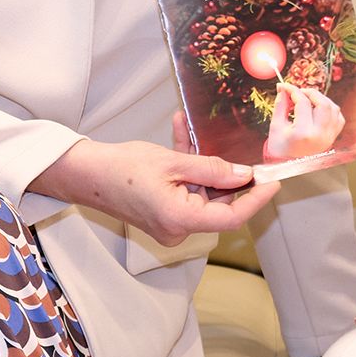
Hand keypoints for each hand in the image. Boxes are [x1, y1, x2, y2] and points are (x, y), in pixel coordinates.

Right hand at [34, 114, 277, 245]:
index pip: (232, 217)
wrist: (82, 173)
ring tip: (191, 129)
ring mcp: (168, 221)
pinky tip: (180, 130)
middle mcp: (177, 227)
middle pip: (216, 203)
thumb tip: (244, 175)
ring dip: (201, 162)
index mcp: (181, 220)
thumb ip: (212, 169)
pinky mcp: (160, 210)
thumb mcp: (172, 162)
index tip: (273, 181)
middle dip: (227, 174)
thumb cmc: (121, 168)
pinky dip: (184, 164)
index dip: (255, 199)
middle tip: (241, 149)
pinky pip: (182, 188)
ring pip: (199, 191)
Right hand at [263, 82, 343, 161]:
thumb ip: (280, 106)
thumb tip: (282, 89)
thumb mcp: (276, 127)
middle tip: (298, 92)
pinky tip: (318, 109)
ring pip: (333, 108)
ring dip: (321, 99)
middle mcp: (320, 135)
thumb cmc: (280, 148)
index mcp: (303, 133)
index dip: (293, 90)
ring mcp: (329, 137)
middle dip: (310, 92)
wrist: (288, 166)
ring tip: (307, 100)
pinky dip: (330, 109)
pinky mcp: (333, 137)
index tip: (285, 86)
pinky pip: (338, 117)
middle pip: (322, 103)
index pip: (302, 102)